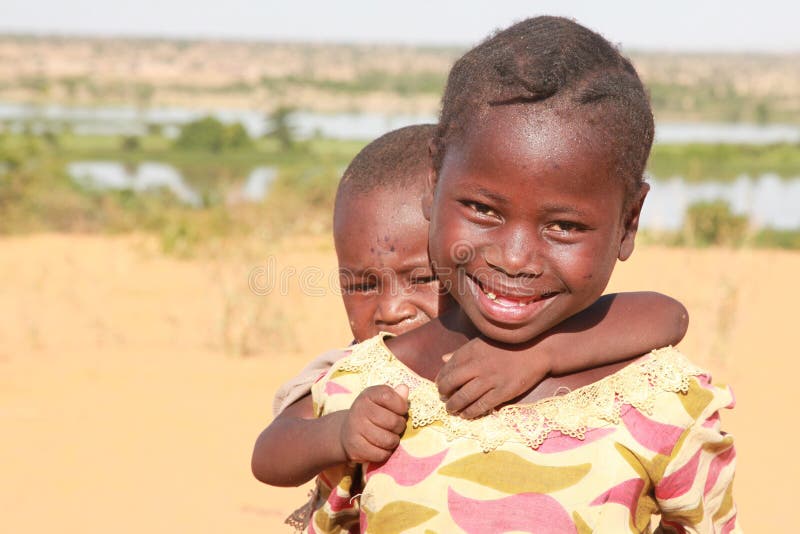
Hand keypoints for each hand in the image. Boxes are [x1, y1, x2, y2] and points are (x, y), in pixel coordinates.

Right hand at [339, 384, 408, 463]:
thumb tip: (404, 389)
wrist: (347, 433)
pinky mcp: (355, 448)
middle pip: (393, 422)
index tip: (400, 410)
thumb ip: (396, 396)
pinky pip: (381, 455)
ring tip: (388, 436)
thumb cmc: (372, 414)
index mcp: (368, 395)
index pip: (389, 397)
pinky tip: (380, 447)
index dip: (401, 406)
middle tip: (396, 427)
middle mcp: (359, 410)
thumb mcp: (382, 401)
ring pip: (389, 441)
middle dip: (400, 426)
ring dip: (393, 441)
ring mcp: (356, 429)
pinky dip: (385, 453)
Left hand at [435, 338, 550, 418]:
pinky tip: (466, 415)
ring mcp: (491, 379)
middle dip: (444, 393)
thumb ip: (462, 352)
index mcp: (471, 350)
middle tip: (443, 399)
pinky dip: (470, 412)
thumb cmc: (508, 344)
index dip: (441, 378)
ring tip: (451, 409)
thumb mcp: (482, 342)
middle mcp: (478, 365)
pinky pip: (482, 405)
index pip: (448, 367)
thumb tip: (443, 359)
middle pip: (452, 383)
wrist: (537, 349)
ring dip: (454, 405)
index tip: (440, 385)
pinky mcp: (503, 392)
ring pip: (464, 396)